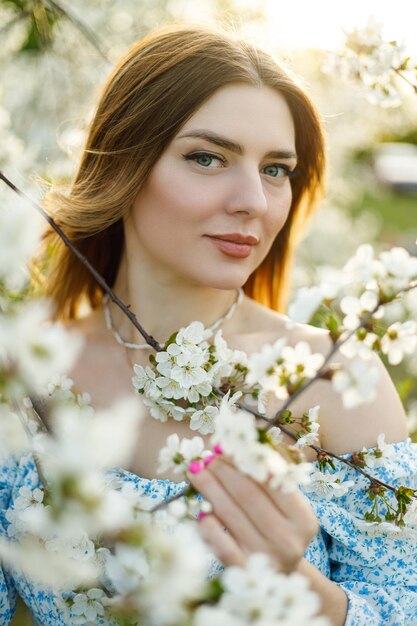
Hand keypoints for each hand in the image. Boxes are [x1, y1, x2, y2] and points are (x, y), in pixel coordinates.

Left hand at [188, 455, 318, 571]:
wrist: (280, 576)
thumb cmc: (280, 529)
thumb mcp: (287, 506)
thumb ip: (271, 477)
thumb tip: (243, 445)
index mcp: (303, 519)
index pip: (271, 481)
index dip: (245, 460)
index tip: (226, 447)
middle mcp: (288, 540)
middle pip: (247, 495)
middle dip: (223, 471)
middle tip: (207, 457)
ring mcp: (265, 557)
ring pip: (231, 515)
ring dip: (209, 488)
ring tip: (196, 471)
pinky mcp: (243, 571)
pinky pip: (220, 543)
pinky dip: (207, 524)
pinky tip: (200, 510)